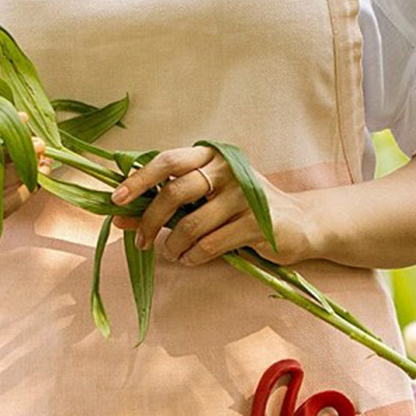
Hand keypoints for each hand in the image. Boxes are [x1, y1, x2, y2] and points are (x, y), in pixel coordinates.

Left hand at [109, 145, 315, 266]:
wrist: (299, 223)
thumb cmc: (242, 210)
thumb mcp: (206, 199)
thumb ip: (168, 204)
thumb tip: (121, 217)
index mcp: (212, 155)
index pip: (167, 161)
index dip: (139, 179)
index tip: (117, 199)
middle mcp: (228, 170)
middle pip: (175, 193)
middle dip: (150, 220)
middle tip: (142, 241)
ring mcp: (244, 196)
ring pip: (191, 225)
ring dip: (174, 245)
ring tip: (172, 254)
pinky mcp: (257, 224)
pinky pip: (211, 244)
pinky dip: (193, 256)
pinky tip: (191, 259)